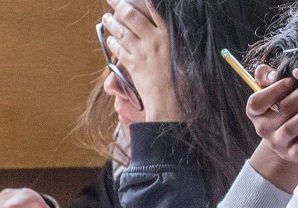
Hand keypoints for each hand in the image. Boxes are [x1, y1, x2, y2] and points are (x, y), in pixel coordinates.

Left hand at [102, 0, 178, 121]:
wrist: (174, 105)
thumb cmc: (188, 84)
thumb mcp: (188, 59)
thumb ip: (178, 43)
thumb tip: (171, 33)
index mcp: (170, 36)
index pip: (154, 10)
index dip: (143, 0)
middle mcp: (153, 41)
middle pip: (131, 15)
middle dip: (118, 5)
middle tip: (111, 0)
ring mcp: (141, 53)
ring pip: (121, 31)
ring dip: (111, 22)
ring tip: (107, 17)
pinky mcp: (133, 66)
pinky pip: (118, 50)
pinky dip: (113, 43)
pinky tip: (110, 40)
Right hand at [245, 66, 297, 191]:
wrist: (289, 140)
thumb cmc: (281, 107)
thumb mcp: (271, 91)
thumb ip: (266, 77)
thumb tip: (273, 75)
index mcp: (255, 112)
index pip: (257, 102)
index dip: (273, 91)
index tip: (290, 80)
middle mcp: (263, 128)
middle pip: (280, 111)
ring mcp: (277, 143)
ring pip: (290, 128)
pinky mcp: (291, 154)